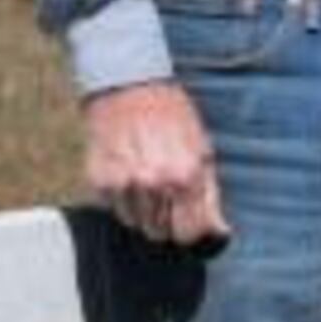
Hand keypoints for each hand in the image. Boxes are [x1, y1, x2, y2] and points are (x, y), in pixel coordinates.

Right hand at [84, 80, 229, 248]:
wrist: (130, 87)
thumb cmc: (174, 118)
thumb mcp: (203, 151)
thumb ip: (211, 196)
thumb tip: (220, 233)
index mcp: (186, 177)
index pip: (188, 234)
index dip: (190, 230)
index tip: (188, 220)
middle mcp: (154, 184)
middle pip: (160, 233)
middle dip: (166, 220)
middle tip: (167, 194)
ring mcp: (124, 184)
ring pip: (135, 224)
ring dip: (143, 210)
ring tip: (147, 180)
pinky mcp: (100, 181)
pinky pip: (114, 209)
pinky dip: (122, 199)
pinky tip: (128, 173)